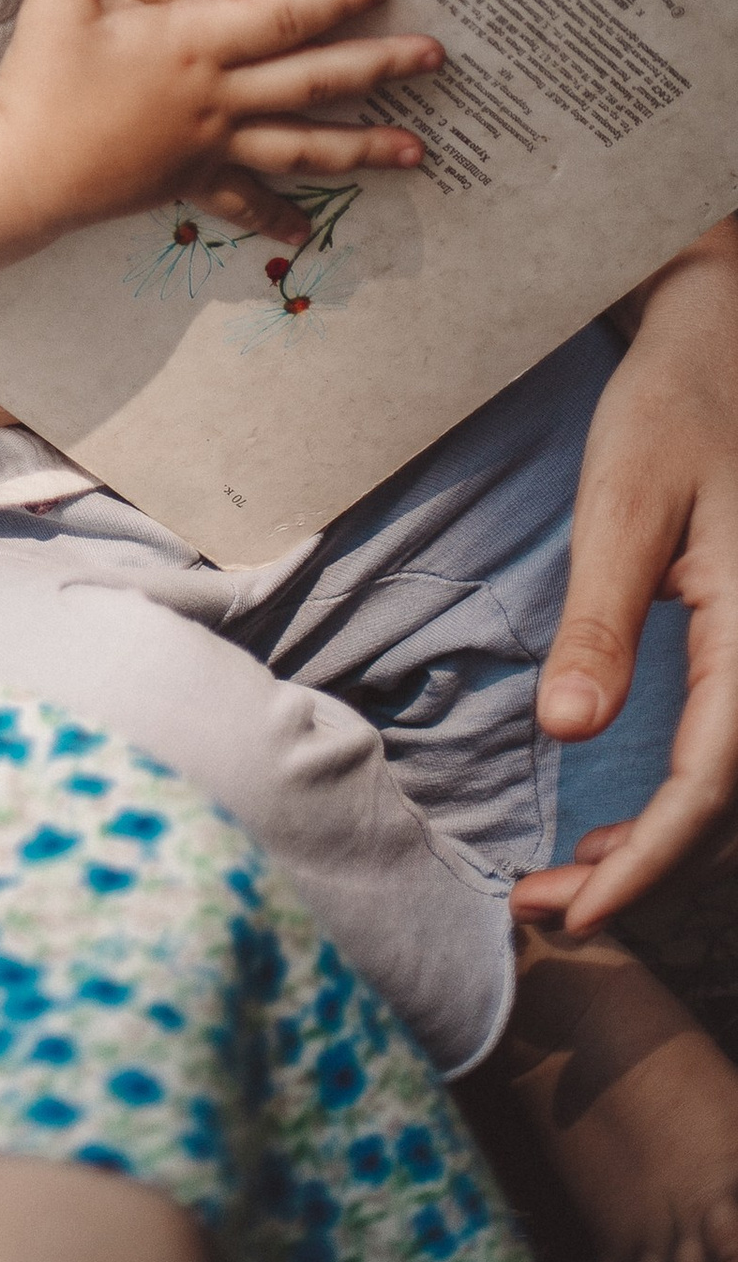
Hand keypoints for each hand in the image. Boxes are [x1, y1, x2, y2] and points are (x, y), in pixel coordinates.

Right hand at [0, 0, 442, 247]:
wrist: (25, 166)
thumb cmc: (43, 79)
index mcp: (193, 43)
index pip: (279, 15)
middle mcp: (218, 95)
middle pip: (313, 79)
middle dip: (380, 66)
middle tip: (435, 58)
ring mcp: (211, 144)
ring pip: (301, 145)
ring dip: (364, 148)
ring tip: (418, 152)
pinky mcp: (191, 182)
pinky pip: (245, 201)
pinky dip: (279, 217)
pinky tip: (310, 230)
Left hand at [512, 223, 737, 934]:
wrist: (720, 348)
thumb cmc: (673, 411)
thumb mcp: (625, 501)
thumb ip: (603, 620)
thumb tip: (570, 732)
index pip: (710, 783)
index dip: (646, 862)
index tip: (573, 911)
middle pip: (723, 806)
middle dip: (640, 874)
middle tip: (541, 912)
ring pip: (726, 788)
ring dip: (655, 850)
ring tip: (564, 888)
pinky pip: (725, 754)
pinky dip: (674, 810)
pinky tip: (619, 832)